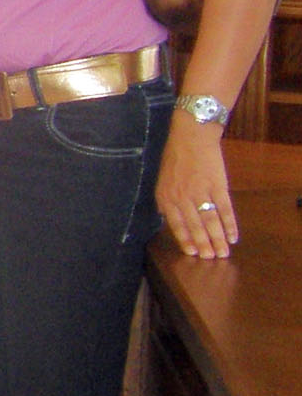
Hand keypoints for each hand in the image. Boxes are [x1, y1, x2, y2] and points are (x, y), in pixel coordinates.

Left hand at [157, 121, 236, 258]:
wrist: (191, 136)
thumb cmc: (175, 157)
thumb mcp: (163, 180)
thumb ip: (167, 200)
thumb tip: (169, 220)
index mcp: (166, 197)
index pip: (176, 224)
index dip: (185, 240)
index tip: (192, 253)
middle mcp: (182, 197)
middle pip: (195, 226)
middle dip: (203, 245)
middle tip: (211, 259)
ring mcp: (200, 192)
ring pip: (210, 221)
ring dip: (218, 239)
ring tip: (223, 253)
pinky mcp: (217, 185)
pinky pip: (225, 209)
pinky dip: (230, 224)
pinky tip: (233, 236)